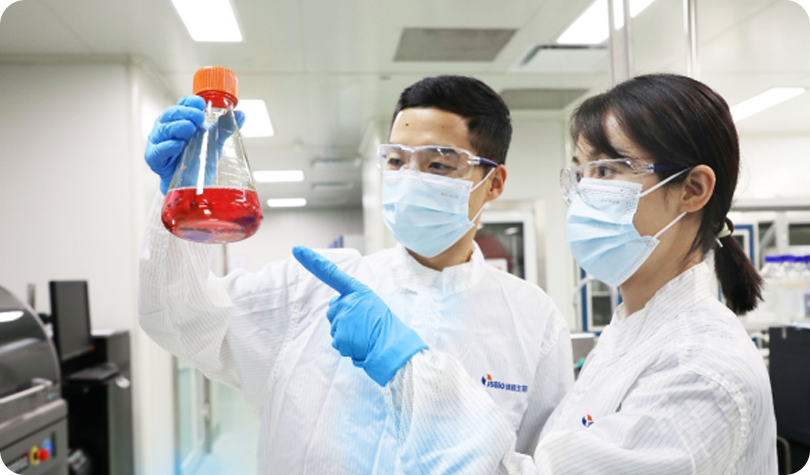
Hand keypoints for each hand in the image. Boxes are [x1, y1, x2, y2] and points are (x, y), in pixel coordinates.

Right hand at [145, 95, 245, 193]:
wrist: (191, 184)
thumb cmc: (199, 159)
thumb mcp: (214, 141)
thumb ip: (225, 128)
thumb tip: (241, 114)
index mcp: (180, 119)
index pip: (182, 104)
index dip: (190, 102)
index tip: (202, 104)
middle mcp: (167, 127)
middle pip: (171, 113)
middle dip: (185, 113)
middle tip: (199, 117)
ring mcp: (159, 142)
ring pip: (164, 129)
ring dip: (177, 126)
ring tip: (190, 128)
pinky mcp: (154, 158)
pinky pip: (159, 150)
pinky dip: (168, 146)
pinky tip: (178, 145)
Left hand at [293, 246, 427, 385]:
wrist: (393, 346)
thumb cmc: (384, 325)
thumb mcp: (371, 303)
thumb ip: (352, 300)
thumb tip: (333, 304)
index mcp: (357, 290)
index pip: (331, 273)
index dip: (312, 261)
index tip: (296, 250)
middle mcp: (347, 302)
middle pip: (333, 310)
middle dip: (342, 319)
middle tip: (362, 326)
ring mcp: (342, 319)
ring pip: (334, 327)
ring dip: (346, 334)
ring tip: (363, 336)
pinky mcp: (339, 336)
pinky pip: (337, 342)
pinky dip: (346, 346)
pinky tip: (360, 345)